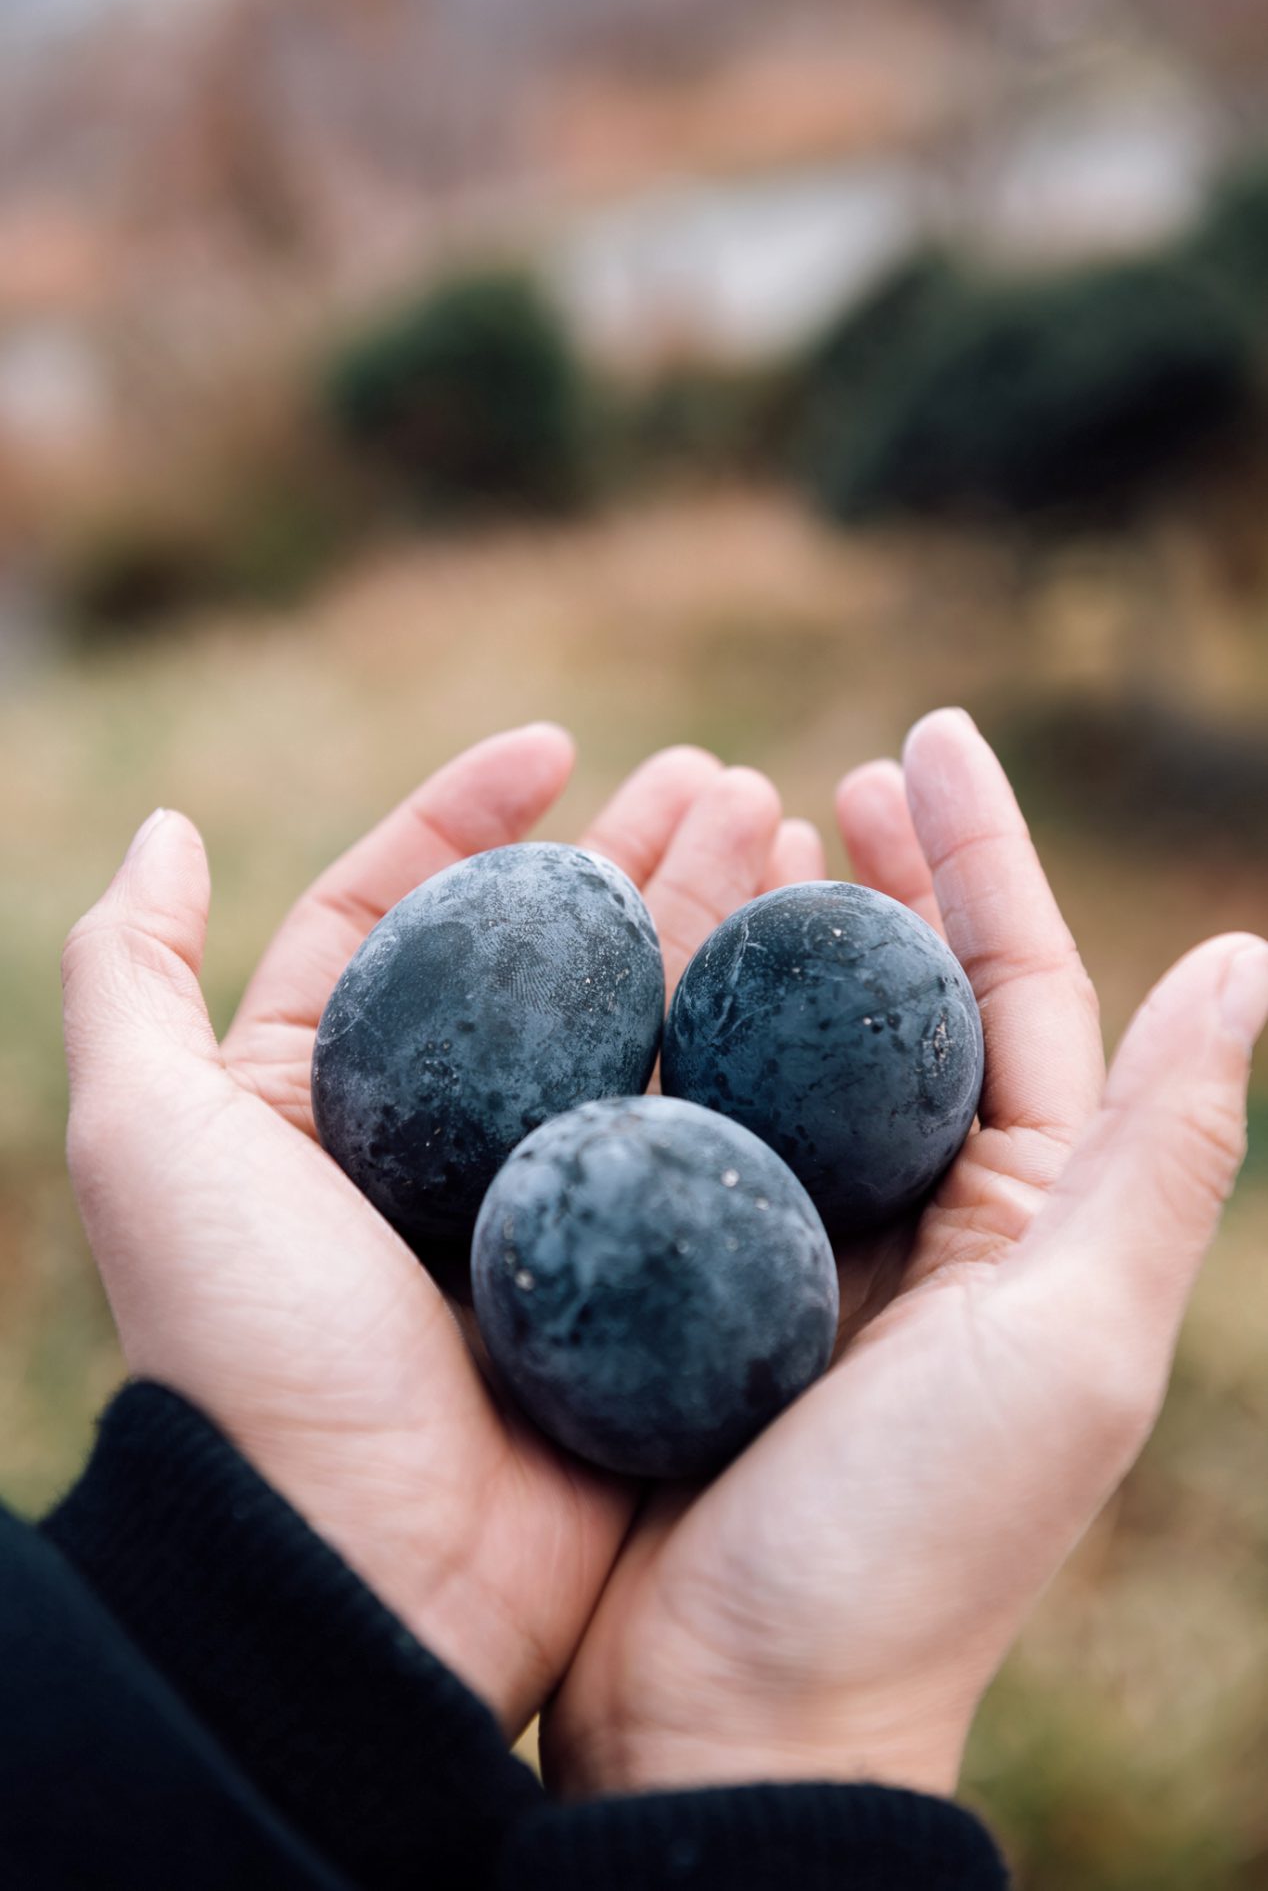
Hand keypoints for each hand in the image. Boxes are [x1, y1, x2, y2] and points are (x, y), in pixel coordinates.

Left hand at [61, 723, 816, 1732]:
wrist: (365, 1571)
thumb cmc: (249, 1346)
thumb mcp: (146, 1142)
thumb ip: (129, 976)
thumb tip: (166, 826)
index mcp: (325, 1093)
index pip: (405, 909)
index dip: (473, 815)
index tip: (556, 747)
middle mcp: (444, 1139)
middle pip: (549, 959)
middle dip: (628, 855)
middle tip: (717, 777)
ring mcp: (552, 1206)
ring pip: (644, 1029)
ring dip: (711, 925)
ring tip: (785, 825)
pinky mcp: (639, 1274)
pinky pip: (709, 1134)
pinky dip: (760, 1054)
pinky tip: (820, 978)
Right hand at [545, 709, 1267, 1799]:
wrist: (741, 1715)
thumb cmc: (913, 1541)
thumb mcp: (1073, 1338)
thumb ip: (1164, 1153)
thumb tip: (1251, 957)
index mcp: (1026, 1216)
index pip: (1012, 990)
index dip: (977, 855)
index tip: (920, 735)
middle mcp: (924, 1220)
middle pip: (903, 1004)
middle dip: (879, 881)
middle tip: (827, 774)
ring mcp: (803, 1249)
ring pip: (791, 1053)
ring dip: (769, 938)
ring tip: (726, 832)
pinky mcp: (696, 1286)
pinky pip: (688, 1125)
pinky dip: (672, 1037)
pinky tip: (628, 973)